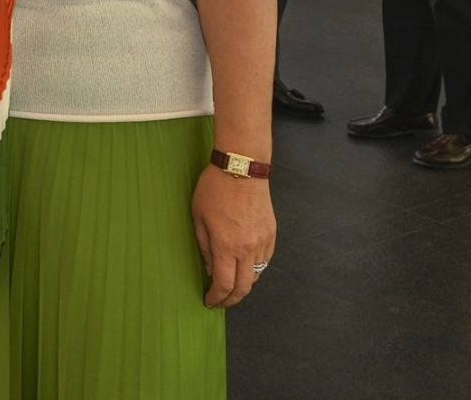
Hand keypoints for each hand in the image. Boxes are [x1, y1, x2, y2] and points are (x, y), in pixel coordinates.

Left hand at [191, 166, 275, 308]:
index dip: (217, 298)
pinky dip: (255, 270)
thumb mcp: (198, 217)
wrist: (242, 167)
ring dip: (244, 285)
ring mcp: (263, 241)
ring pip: (256, 275)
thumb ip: (204, 246)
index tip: (210, 301)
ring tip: (231, 286)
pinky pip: (265, 261)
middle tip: (221, 302)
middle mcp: (248, 248)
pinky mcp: (272, 233)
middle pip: (244, 287)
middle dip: (231, 300)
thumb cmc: (214, 189)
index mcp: (226, 245)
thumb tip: (210, 268)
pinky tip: (245, 267)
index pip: (224, 284)